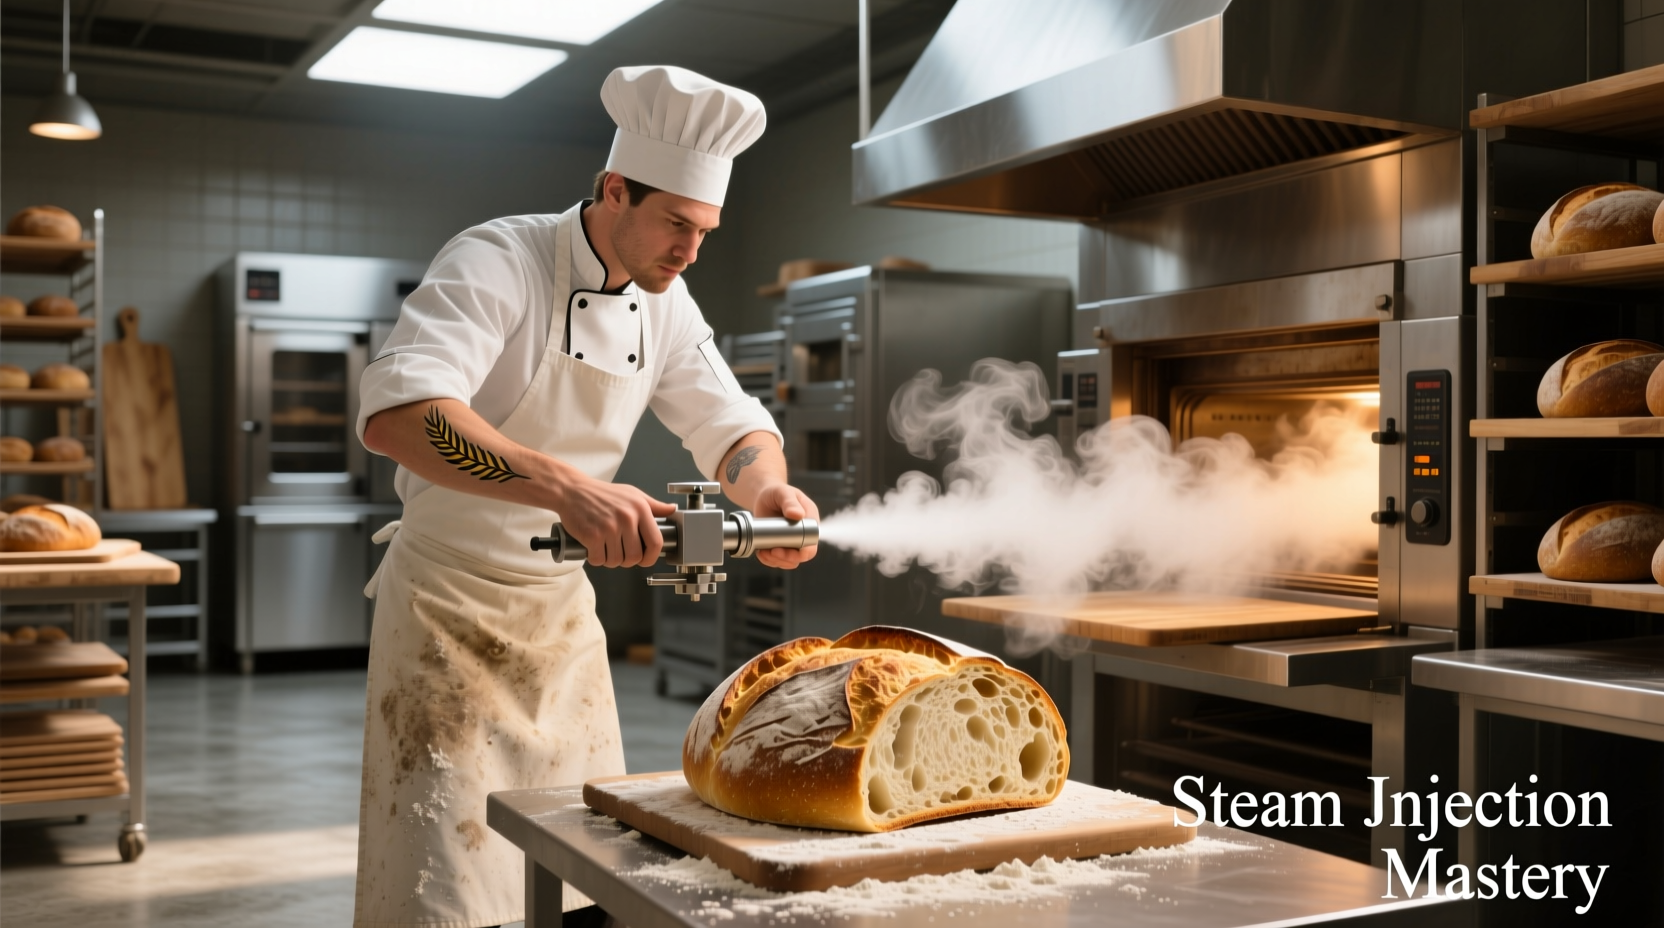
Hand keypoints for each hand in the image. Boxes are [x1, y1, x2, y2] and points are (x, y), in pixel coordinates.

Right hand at [553, 475, 676, 567]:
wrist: (572, 490)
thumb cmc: (602, 493)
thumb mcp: (632, 494)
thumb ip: (653, 505)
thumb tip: (672, 510)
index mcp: (640, 509)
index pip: (656, 542)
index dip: (652, 557)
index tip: (645, 559)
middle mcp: (627, 518)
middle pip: (635, 556)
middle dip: (627, 560)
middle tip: (620, 553)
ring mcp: (609, 528)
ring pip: (617, 561)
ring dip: (610, 560)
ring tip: (606, 549)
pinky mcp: (592, 536)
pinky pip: (599, 559)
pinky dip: (596, 559)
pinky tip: (594, 549)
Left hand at [750, 483, 819, 568]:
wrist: (764, 496)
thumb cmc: (777, 492)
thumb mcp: (783, 493)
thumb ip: (790, 502)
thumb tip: (798, 515)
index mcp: (810, 521)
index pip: (812, 544)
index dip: (801, 552)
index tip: (784, 550)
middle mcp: (803, 534)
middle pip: (801, 556)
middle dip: (785, 558)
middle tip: (771, 552)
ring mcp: (791, 541)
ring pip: (789, 561)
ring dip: (776, 561)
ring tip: (763, 552)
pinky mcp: (780, 545)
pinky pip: (778, 560)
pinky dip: (769, 560)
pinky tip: (761, 553)